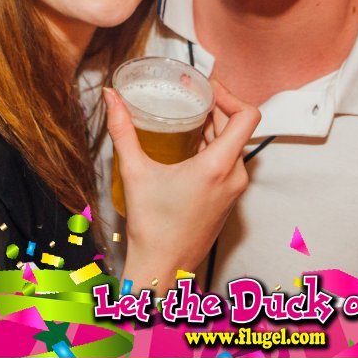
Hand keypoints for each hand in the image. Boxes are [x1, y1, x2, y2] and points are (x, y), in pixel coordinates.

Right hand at [106, 82, 259, 290]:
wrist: (164, 268)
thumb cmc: (152, 228)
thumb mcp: (134, 172)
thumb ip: (122, 129)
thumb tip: (111, 97)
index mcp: (218, 166)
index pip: (247, 116)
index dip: (230, 95)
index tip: (207, 88)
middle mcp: (234, 176)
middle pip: (238, 127)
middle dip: (217, 107)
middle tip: (192, 95)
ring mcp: (234, 189)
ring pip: (235, 145)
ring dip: (216, 128)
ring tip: (190, 115)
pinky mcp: (229, 199)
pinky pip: (231, 162)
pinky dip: (216, 147)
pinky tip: (191, 145)